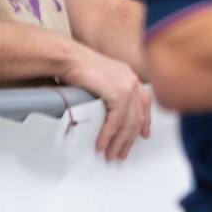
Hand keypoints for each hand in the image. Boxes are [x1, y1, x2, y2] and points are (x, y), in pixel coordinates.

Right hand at [59, 45, 154, 161]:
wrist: (67, 57)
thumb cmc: (77, 66)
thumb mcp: (100, 78)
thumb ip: (109, 91)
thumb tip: (108, 110)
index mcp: (129, 76)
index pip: (144, 103)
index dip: (145, 121)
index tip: (143, 135)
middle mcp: (132, 81)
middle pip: (137, 117)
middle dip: (130, 138)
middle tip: (122, 153)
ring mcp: (127, 87)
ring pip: (128, 123)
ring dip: (119, 142)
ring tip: (112, 154)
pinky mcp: (118, 93)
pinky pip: (116, 121)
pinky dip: (108, 135)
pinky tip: (102, 144)